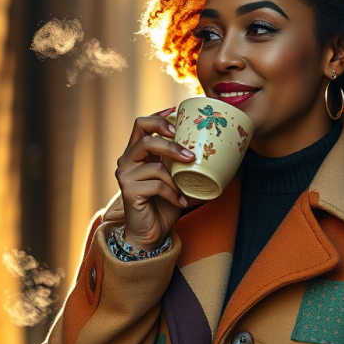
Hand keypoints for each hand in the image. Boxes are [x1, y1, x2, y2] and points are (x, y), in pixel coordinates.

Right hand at [114, 107, 195, 249]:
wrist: (151, 232)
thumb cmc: (164, 203)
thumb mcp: (177, 179)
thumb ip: (184, 164)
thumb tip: (217, 153)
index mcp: (136, 153)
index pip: (141, 125)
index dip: (158, 116)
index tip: (176, 111)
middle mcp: (127, 160)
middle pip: (145, 137)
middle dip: (171, 143)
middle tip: (191, 155)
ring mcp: (125, 175)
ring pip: (153, 163)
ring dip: (175, 175)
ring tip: (185, 187)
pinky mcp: (128, 191)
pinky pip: (156, 185)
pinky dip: (172, 193)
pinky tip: (180, 202)